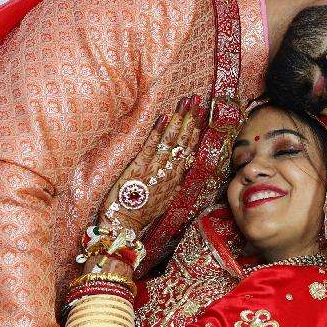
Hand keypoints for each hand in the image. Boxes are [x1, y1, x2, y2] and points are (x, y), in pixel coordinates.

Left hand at [100, 98, 202, 234]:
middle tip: (196, 101)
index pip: (189, 151)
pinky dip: (158, 132)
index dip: (196, 132)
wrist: (124, 225)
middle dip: (191, 120)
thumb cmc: (142, 213)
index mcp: (175, 180)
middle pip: (183, 143)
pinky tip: (163, 117)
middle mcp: (168, 173)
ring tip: (185, 103)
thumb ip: (174, 183)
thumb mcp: (165, 199)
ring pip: (170, 142)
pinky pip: (150, 147)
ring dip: (178, 120)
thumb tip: (183, 169)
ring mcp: (154, 170)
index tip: (202, 116)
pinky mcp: (138, 169)